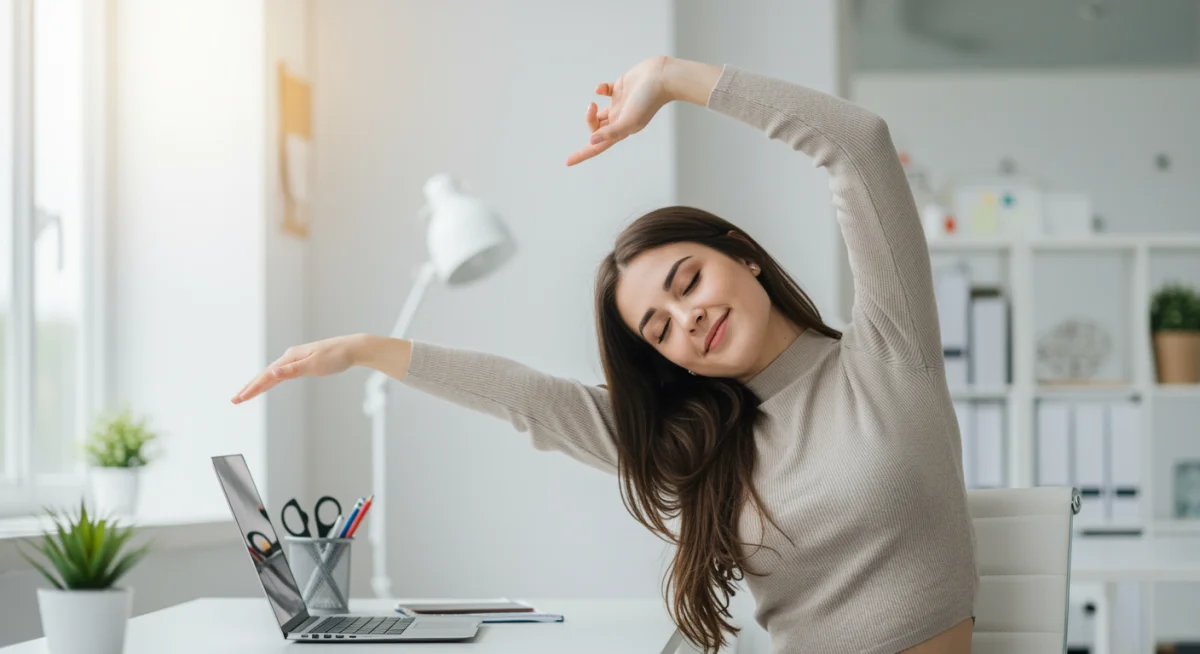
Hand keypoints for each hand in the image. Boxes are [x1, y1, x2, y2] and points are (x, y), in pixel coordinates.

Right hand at [231, 334, 364, 403]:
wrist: (353, 348)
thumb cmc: (337, 356)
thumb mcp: (315, 365)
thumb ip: (293, 370)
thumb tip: (273, 372)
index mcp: (291, 357)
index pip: (267, 375)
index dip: (253, 388)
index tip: (240, 398)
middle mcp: (291, 357)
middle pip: (266, 374)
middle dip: (250, 387)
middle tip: (235, 399)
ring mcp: (296, 359)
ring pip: (273, 374)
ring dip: (259, 384)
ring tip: (246, 393)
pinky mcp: (303, 362)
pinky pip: (282, 373)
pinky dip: (272, 380)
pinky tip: (270, 382)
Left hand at [566, 55, 672, 166]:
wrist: (662, 77)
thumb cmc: (649, 100)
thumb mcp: (629, 120)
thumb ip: (611, 131)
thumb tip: (591, 141)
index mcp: (622, 129)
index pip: (598, 146)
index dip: (583, 154)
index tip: (567, 162)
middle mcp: (621, 118)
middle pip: (597, 128)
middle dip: (589, 120)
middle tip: (591, 108)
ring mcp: (621, 103)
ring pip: (599, 112)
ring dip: (592, 109)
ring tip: (593, 103)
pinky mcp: (622, 88)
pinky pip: (606, 91)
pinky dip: (599, 90)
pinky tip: (600, 88)